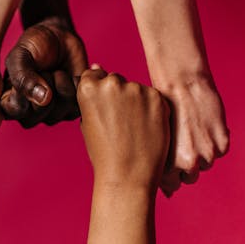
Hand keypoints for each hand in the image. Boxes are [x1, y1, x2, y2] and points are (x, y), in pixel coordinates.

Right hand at [0, 17, 87, 126]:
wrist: (60, 38)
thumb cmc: (34, 45)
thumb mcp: (20, 55)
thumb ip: (23, 77)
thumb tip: (43, 99)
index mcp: (9, 103)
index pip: (14, 110)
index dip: (23, 90)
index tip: (27, 71)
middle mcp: (29, 114)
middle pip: (38, 113)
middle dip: (45, 85)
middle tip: (45, 70)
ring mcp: (51, 114)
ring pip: (59, 111)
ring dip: (62, 84)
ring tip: (57, 71)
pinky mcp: (71, 110)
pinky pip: (76, 106)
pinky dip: (76, 86)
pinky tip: (71, 76)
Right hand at [77, 65, 170, 192]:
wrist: (127, 176)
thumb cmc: (103, 153)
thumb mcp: (87, 122)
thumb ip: (92, 95)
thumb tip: (97, 67)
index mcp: (88, 88)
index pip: (93, 75)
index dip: (98, 94)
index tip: (103, 111)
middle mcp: (111, 83)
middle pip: (115, 80)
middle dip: (117, 96)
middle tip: (119, 123)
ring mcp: (136, 89)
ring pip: (135, 88)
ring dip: (135, 102)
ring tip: (133, 129)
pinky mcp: (157, 97)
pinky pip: (152, 96)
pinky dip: (151, 109)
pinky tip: (146, 128)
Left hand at [156, 77, 229, 195]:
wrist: (181, 85)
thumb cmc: (163, 108)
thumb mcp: (156, 138)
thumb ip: (161, 161)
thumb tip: (167, 189)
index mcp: (167, 164)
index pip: (170, 185)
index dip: (169, 177)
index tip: (168, 168)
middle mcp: (188, 163)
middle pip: (190, 177)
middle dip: (186, 166)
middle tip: (182, 145)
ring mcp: (207, 153)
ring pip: (206, 163)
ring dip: (201, 152)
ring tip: (191, 131)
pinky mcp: (222, 143)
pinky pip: (220, 150)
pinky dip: (215, 140)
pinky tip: (204, 126)